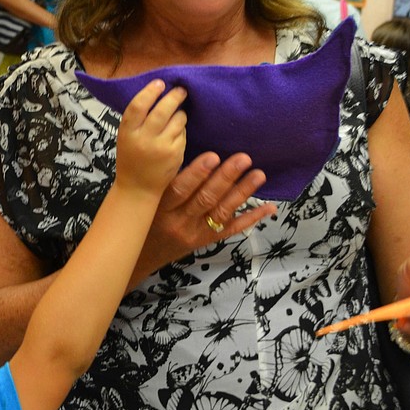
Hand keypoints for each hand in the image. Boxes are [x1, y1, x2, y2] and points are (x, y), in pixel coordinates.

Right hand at [115, 81, 187, 197]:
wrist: (138, 188)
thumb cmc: (131, 158)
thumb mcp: (126, 137)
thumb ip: (137, 119)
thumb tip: (157, 92)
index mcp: (127, 132)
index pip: (138, 106)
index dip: (150, 92)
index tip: (160, 83)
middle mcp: (144, 139)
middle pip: (162, 110)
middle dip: (174, 96)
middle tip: (181, 90)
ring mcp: (161, 147)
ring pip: (178, 120)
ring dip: (180, 113)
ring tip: (177, 114)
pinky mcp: (176, 154)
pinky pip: (183, 133)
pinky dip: (181, 130)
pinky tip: (175, 133)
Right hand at [130, 149, 276, 282]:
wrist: (141, 255)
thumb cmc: (144, 218)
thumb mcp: (148, 200)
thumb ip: (166, 181)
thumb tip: (194, 153)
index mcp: (162, 208)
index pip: (180, 189)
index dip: (197, 173)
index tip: (213, 155)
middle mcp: (180, 222)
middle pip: (206, 199)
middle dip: (226, 178)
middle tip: (243, 158)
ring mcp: (195, 234)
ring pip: (222, 212)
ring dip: (242, 192)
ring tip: (258, 175)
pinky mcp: (206, 242)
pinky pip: (231, 230)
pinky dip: (251, 218)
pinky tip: (268, 207)